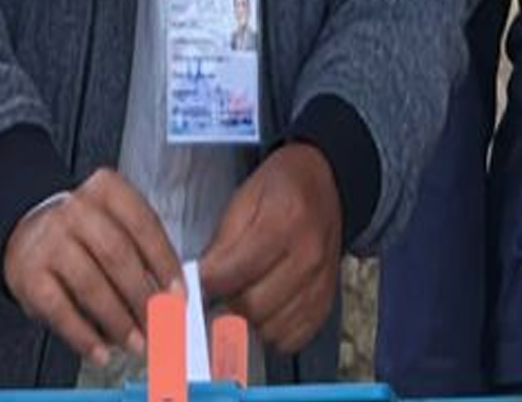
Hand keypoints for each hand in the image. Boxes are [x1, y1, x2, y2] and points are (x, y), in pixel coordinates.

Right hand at [2, 168, 182, 365]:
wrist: (27, 236)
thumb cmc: (83, 236)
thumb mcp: (115, 227)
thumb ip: (143, 256)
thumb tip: (170, 300)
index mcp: (106, 190)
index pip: (143, 225)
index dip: (165, 263)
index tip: (179, 295)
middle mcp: (75, 210)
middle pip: (118, 255)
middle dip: (144, 297)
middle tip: (161, 326)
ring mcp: (49, 241)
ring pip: (91, 285)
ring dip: (119, 321)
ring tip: (137, 343)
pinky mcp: (29, 275)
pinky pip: (60, 310)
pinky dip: (84, 336)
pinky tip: (101, 351)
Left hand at [197, 143, 342, 353]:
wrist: (323, 185)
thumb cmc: (280, 188)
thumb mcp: (243, 199)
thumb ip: (222, 243)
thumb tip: (200, 281)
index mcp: (285, 220)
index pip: (235, 271)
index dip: (208, 283)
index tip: (195, 283)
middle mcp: (309, 255)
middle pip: (252, 306)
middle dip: (225, 304)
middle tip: (215, 293)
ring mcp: (321, 282)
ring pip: (270, 328)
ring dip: (248, 321)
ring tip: (239, 299)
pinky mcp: (326, 302)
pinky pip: (292, 337)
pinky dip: (272, 331)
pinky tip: (263, 310)